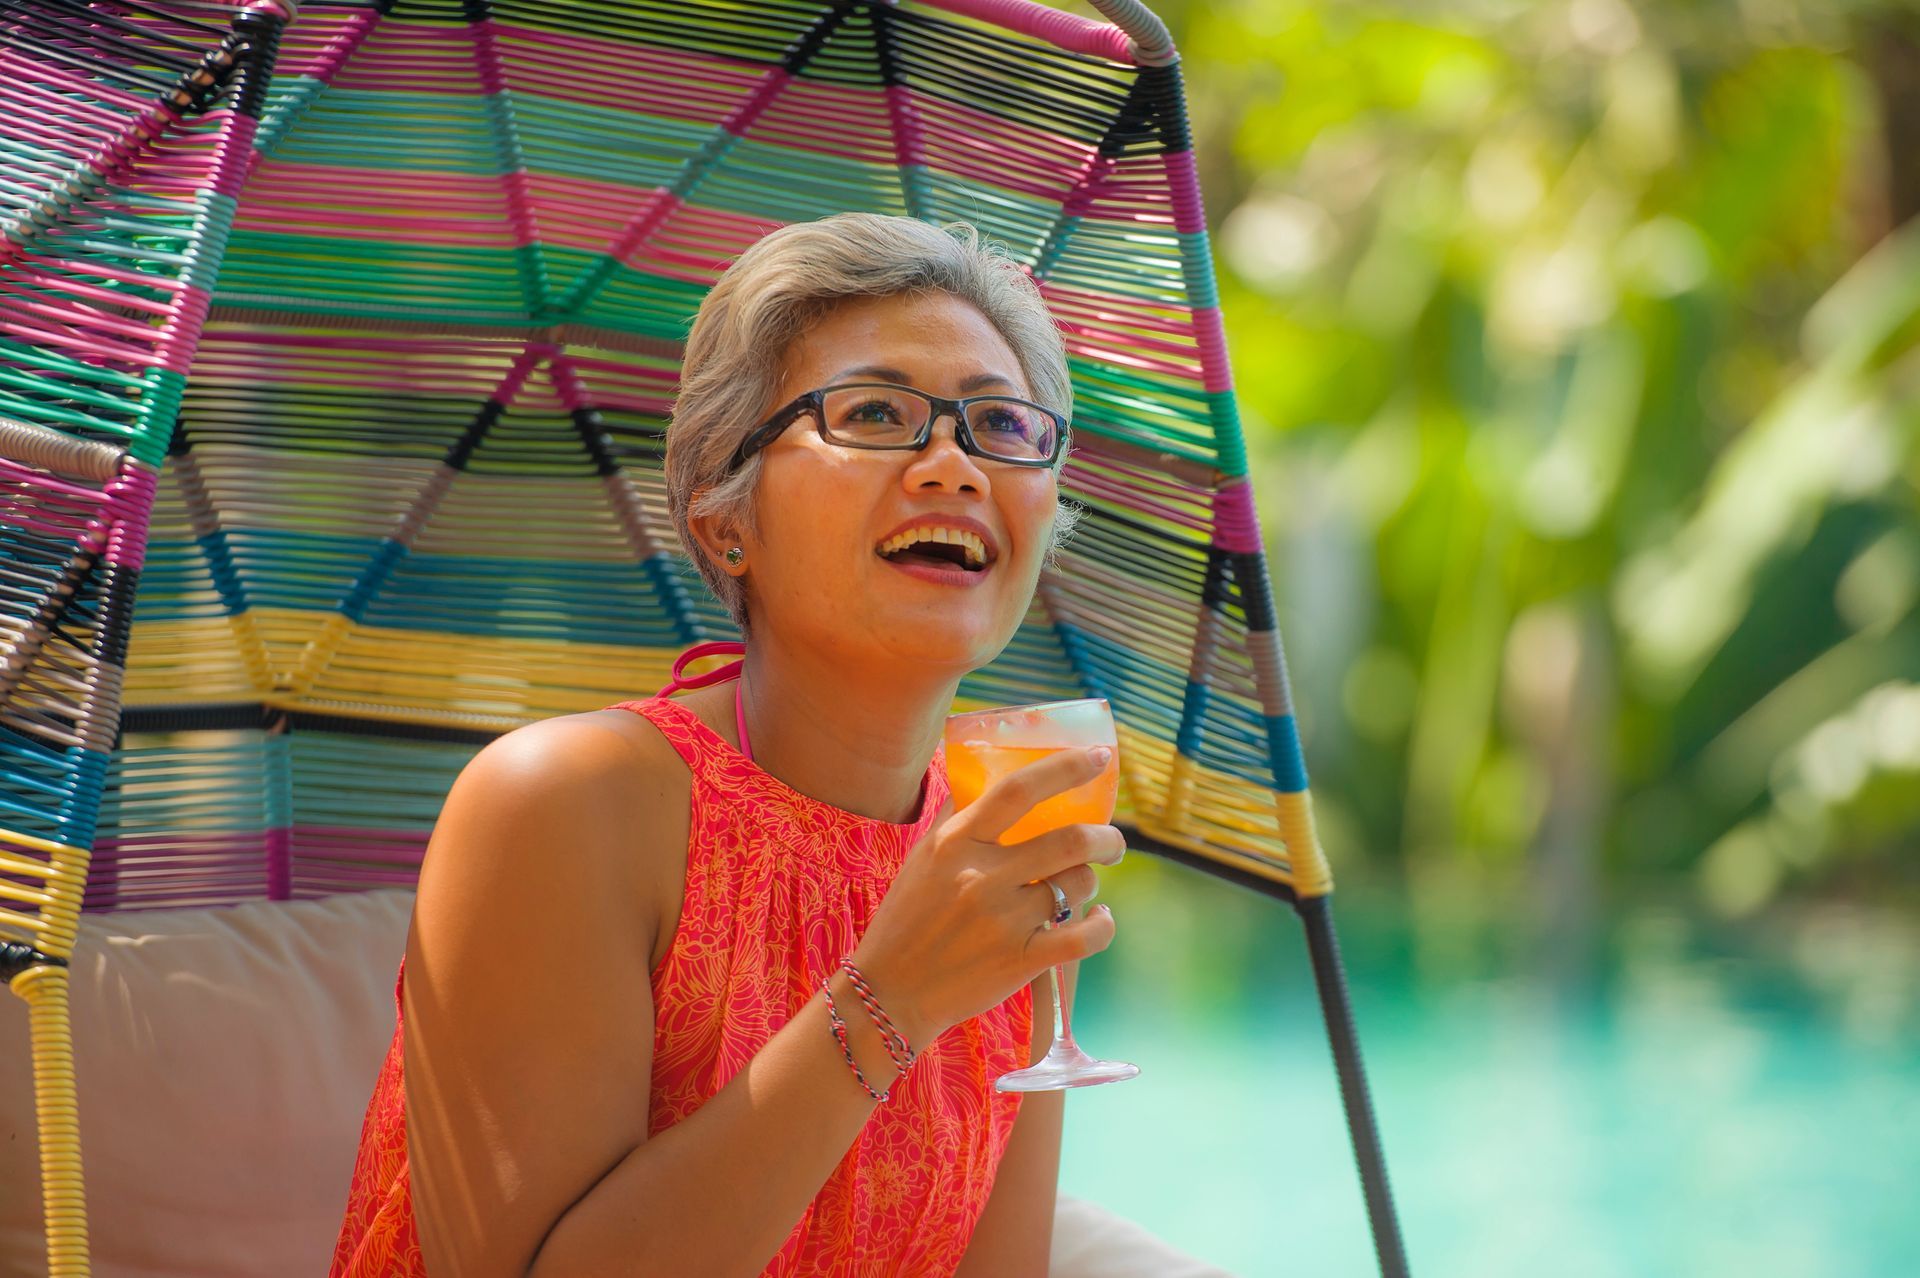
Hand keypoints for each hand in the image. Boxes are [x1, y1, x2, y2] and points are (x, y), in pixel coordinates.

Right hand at [853, 745, 1125, 1046]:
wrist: (889, 992)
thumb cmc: (907, 920)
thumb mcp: (923, 859)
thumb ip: (957, 819)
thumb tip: (986, 775)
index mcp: (955, 842)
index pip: (1018, 789)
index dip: (1067, 767)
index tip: (1101, 756)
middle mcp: (981, 876)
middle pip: (1069, 839)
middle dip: (1106, 838)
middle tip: (1112, 843)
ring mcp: (1002, 921)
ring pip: (1078, 884)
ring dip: (1091, 882)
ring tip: (1080, 887)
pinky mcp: (1019, 962)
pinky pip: (1084, 937)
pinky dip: (1103, 925)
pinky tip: (1100, 919)